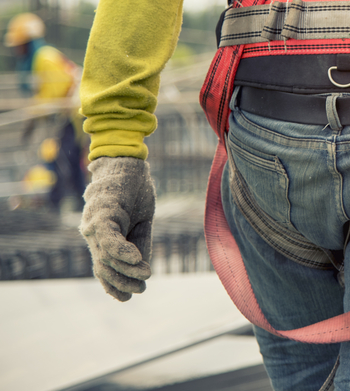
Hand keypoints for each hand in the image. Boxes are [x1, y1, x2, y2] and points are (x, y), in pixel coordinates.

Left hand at [79, 157, 155, 300]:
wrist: (128, 163)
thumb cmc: (134, 191)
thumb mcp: (141, 223)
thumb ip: (139, 244)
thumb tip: (142, 270)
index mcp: (101, 238)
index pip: (103, 268)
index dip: (114, 285)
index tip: (129, 297)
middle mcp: (93, 233)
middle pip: (103, 266)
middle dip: (121, 282)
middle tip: (141, 289)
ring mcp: (96, 223)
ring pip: (106, 256)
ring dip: (125, 269)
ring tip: (145, 275)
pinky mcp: (103, 212)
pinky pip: (109, 237)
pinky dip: (121, 251)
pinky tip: (136, 259)